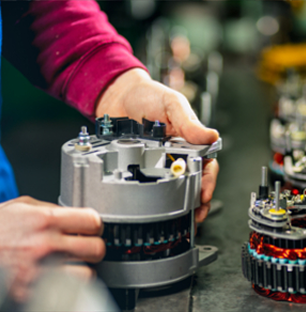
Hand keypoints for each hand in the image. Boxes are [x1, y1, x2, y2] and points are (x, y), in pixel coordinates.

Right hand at [0, 196, 104, 301]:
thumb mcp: (20, 206)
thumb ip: (50, 209)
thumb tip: (73, 214)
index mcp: (46, 220)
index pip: (92, 220)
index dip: (94, 223)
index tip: (92, 226)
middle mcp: (46, 244)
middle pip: (96, 248)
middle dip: (94, 246)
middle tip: (87, 246)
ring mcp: (40, 271)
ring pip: (87, 273)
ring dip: (82, 268)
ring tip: (73, 263)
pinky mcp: (32, 292)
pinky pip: (67, 292)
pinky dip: (68, 285)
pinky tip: (59, 277)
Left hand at [96, 68, 218, 221]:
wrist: (118, 97)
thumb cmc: (148, 96)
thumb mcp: (172, 104)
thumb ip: (189, 122)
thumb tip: (210, 136)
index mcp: (189, 139)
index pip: (205, 163)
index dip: (207, 181)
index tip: (204, 194)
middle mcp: (176, 151)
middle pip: (193, 179)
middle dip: (196, 198)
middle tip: (195, 213)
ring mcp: (159, 159)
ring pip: (174, 184)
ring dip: (179, 200)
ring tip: (180, 215)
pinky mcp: (142, 163)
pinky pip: (151, 181)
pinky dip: (157, 193)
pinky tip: (157, 203)